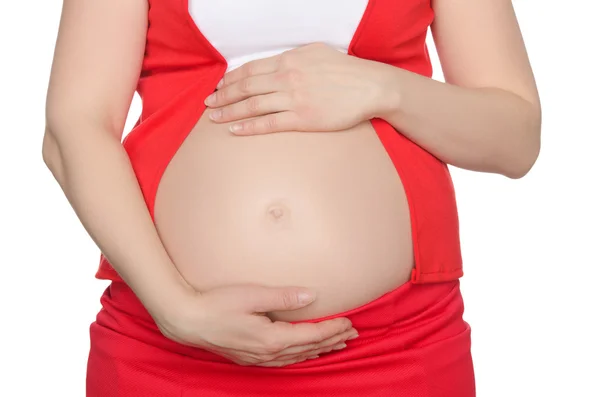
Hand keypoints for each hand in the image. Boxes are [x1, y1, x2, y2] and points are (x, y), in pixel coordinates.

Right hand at [154, 283, 358, 366]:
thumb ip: (284, 296)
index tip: (350, 321)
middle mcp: (268, 353)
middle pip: (309, 349)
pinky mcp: (249, 357)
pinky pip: (284, 361)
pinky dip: (301, 356)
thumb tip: (312, 296)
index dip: (332, 329)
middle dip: (332, 340)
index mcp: (272, 339)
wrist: (186, 321)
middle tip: (353, 333)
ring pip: (298, 357)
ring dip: (319, 350)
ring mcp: (258, 358)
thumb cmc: (217, 304)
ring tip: (337, 344)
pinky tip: (304, 353)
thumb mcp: (252, 295)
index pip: (312, 336)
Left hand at [204, 42, 386, 134]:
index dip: (231, 79)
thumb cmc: (345, 70)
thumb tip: (275, 63)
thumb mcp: (316, 53)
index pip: (250, 69)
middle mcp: (287, 77)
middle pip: (246, 87)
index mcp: (289, 60)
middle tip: (208, 103)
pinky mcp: (302, 118)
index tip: (219, 86)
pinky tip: (235, 130)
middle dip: (223, 96)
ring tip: (214, 118)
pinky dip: (249, 127)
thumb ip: (292, 58)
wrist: (370, 87)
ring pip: (252, 105)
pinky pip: (269, 123)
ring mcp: (294, 99)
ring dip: (230, 112)